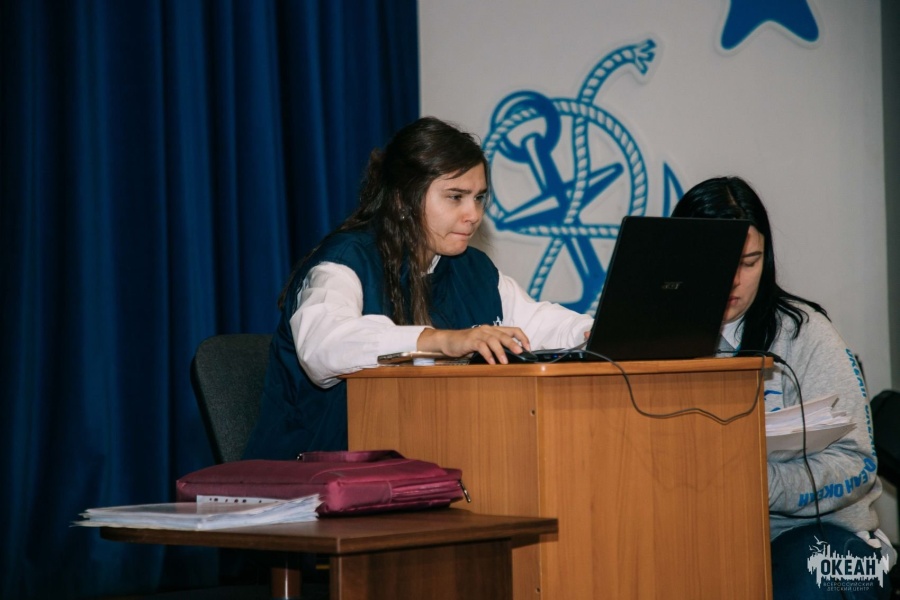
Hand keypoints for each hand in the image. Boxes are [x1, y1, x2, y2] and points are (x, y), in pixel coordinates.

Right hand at [417, 326, 531, 364]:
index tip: (528, 348)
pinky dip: (487, 354)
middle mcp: (488, 330)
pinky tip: (491, 362)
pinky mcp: (470, 340)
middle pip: (504, 335)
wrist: (449, 341)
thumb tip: (512, 358)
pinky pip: (481, 346)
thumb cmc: (468, 344)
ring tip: (505, 361)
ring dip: (500, 351)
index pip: (513, 330)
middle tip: (520, 353)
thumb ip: (496, 348)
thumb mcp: (485, 344)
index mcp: (494, 330)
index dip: (522, 338)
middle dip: (513, 344)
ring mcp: (479, 334)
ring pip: (493, 340)